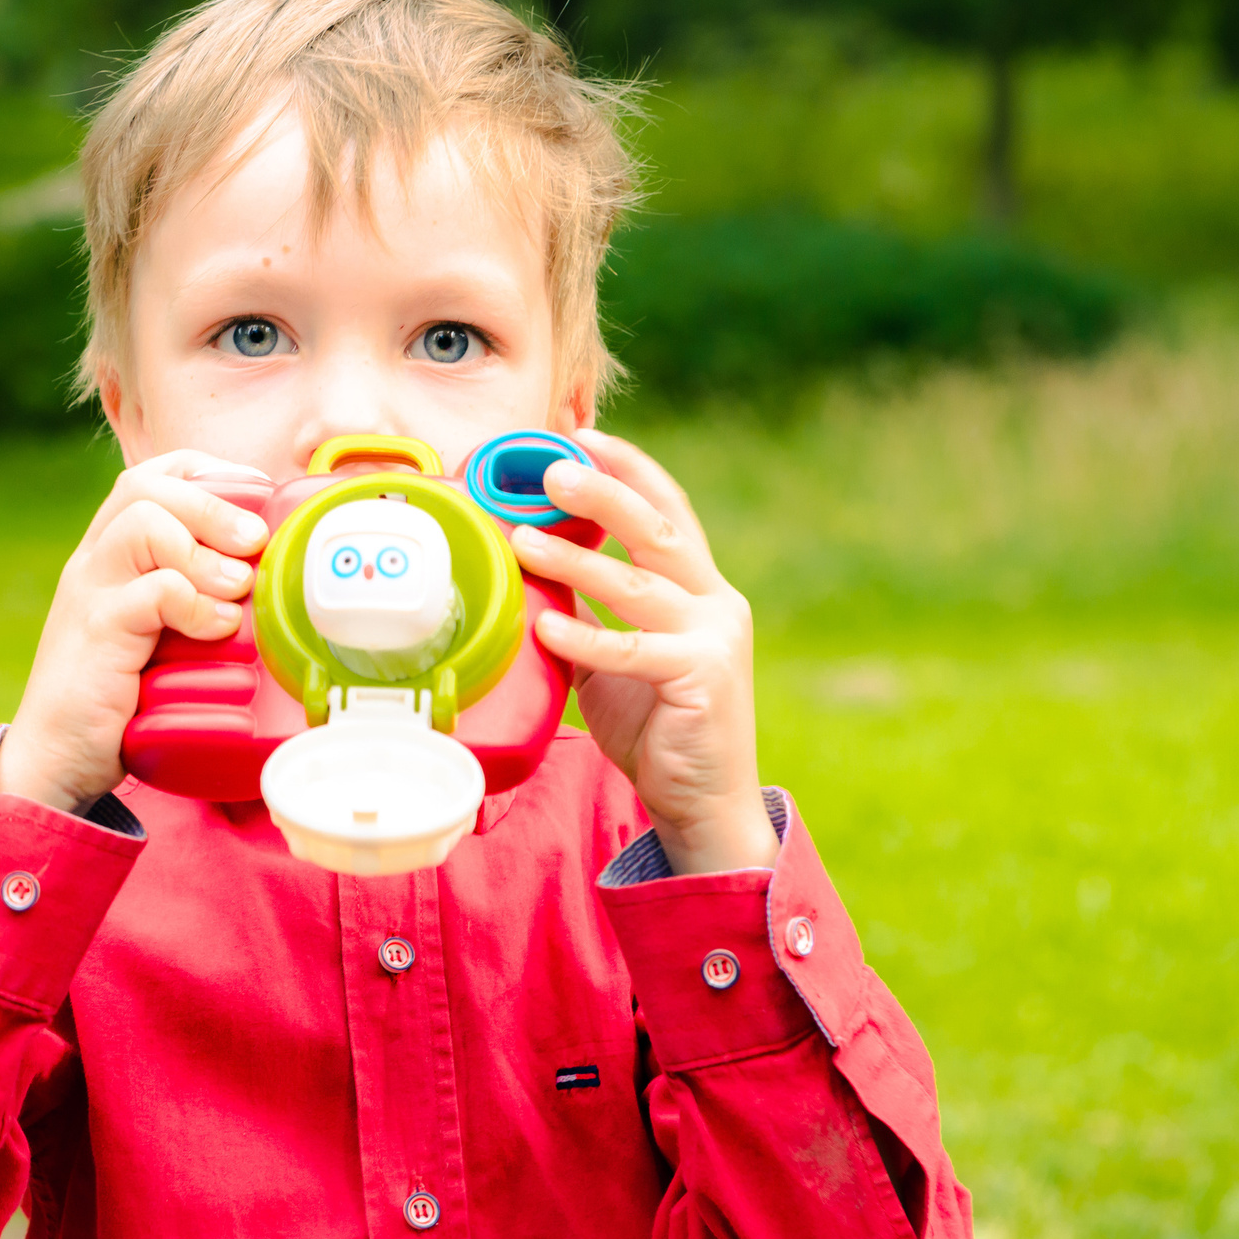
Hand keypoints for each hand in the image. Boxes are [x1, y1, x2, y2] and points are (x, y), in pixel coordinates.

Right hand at [0, 452, 269, 815]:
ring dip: (205, 550)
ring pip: (144, 523)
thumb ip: (194, 596)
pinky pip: (156, 591)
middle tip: (254, 543)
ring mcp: (90, 593)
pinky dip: (198, 605)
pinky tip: (217, 629)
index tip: (252, 504)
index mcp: (107, 553)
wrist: (56, 760)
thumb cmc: (118, 699)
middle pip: (145, 486)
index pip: (150, 475)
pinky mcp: (98, 632)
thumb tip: (265, 574)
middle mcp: (93, 562)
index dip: (206, 474)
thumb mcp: (159, 633)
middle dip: (213, 503)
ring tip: (236, 588)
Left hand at [509, 430, 779, 875]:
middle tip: (552, 467)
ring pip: (639, 584)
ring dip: (576, 558)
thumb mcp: (616, 659)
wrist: (703, 803)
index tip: (583, 436)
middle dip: (606, 492)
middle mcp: (716, 603)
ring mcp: (714, 639)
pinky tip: (544, 626)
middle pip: (659, 529)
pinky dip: (584, 637)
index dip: (629, 469)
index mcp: (700, 589)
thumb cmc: (657, 727)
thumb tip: (531, 572)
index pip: (668, 510)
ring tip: (523, 539)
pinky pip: (631, 650)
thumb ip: (590, 614)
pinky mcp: (701, 679)